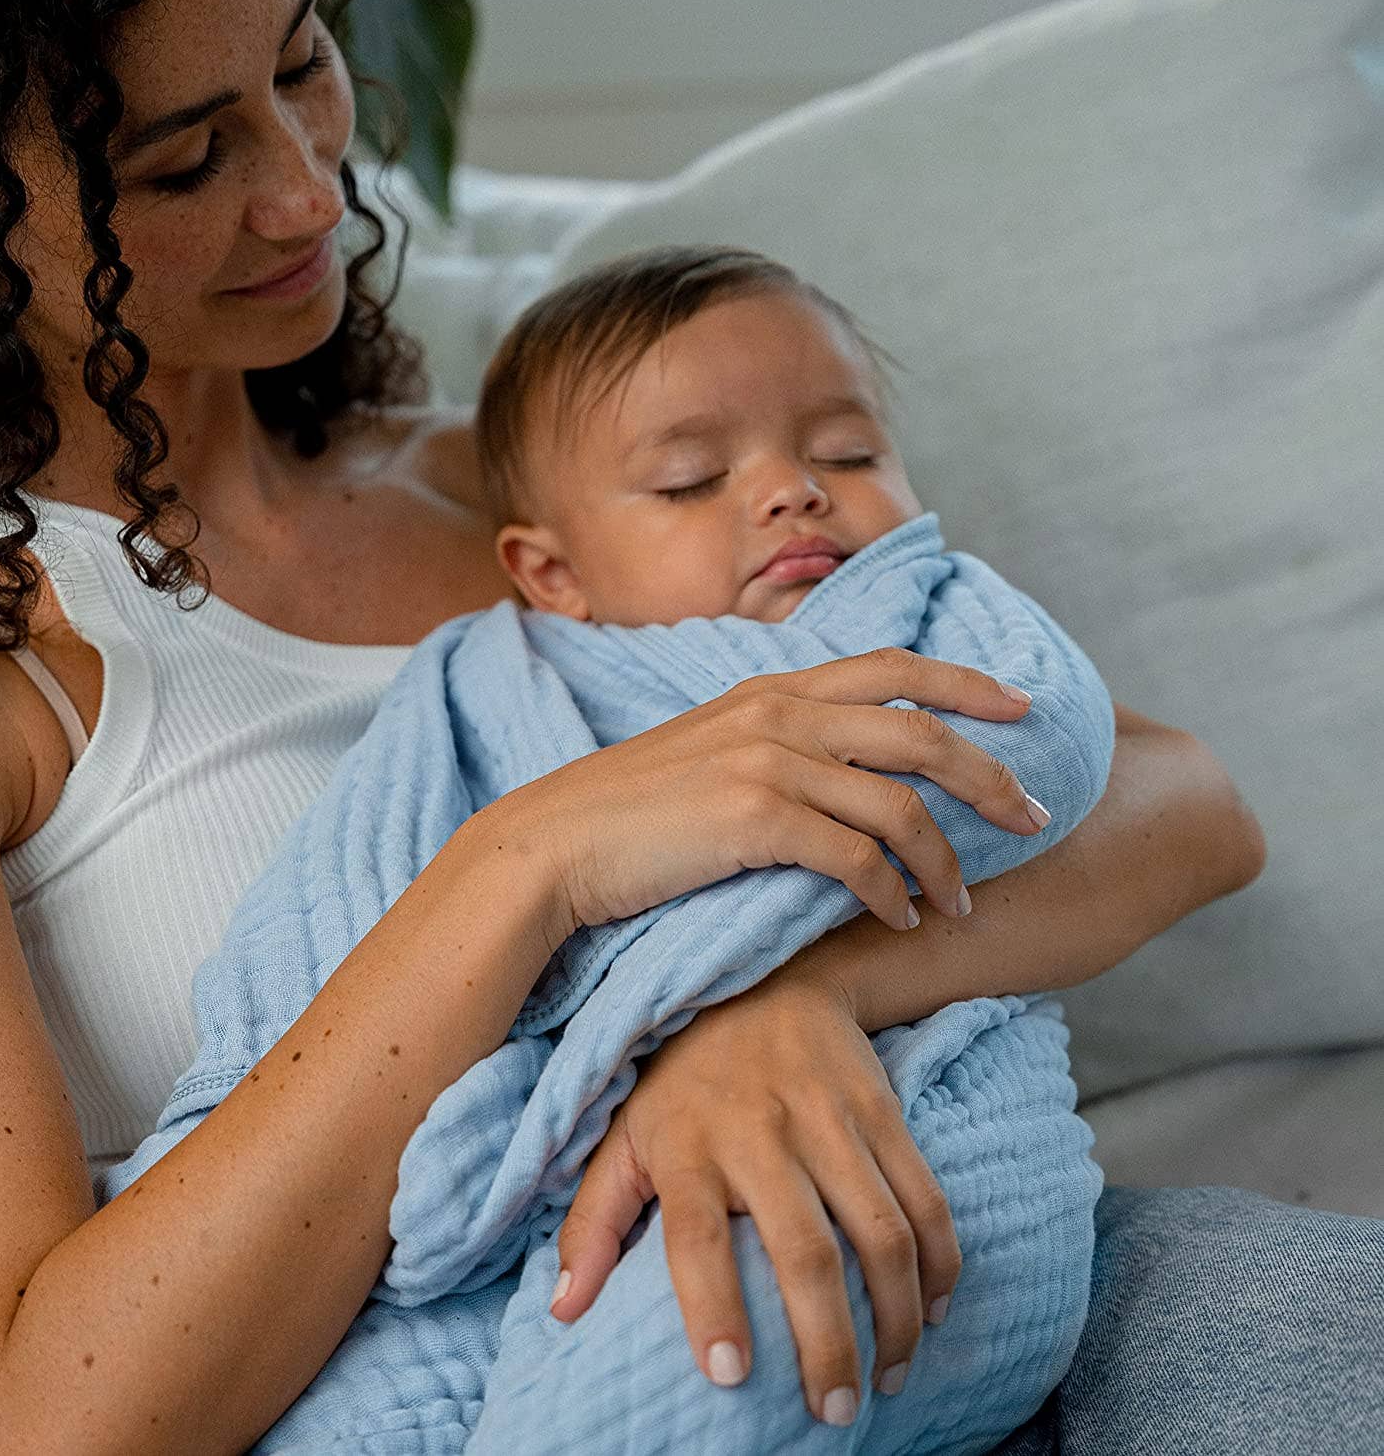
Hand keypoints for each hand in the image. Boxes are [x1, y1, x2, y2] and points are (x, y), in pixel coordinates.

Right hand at [505, 648, 1048, 937]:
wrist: (552, 845)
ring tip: (963, 901)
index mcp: (770, 689)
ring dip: (946, 859)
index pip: (893, 667)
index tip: (1023, 706)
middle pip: (920, 730)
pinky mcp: (752, 818)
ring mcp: (765, 761)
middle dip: (991, 774)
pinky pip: (855, 859)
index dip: (967, 683)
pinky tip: (901, 921)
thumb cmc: (630, 813)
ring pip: (899, 803)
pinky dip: (891, 893)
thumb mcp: (709, 753)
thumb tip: (841, 776)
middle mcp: (777, 713)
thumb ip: (775, 747)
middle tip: (1035, 815)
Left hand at [550, 964, 961, 1424]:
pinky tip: (937, 1310)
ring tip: (889, 1377)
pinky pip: (924, 1195)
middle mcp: (759, 1130)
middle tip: (836, 1413)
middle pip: (804, 1250)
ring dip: (896, 1315)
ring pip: (879, 1231)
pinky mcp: (880, 1106)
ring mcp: (828, 1117)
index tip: (730, 1377)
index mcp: (687, 1145)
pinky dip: (940, 1261)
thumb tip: (563, 1310)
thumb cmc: (683, 1075)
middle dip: (828, 1343)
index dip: (713, 1308)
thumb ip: (594, 1222)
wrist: (766, 975)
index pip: (696, 1236)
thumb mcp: (623, 1134)